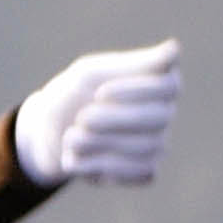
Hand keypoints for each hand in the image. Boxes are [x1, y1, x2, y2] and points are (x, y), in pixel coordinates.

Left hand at [14, 39, 178, 187]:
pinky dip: (100, 167)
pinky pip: (139, 173)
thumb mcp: (90, 73)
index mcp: (159, 83)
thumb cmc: (74, 96)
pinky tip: (75, 159)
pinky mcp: (144, 170)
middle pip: (158, 118)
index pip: (168, 86)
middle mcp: (164, 112)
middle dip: (112, 120)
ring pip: (146, 147)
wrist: (48, 134)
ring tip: (71, 137)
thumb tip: (174, 50)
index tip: (100, 92)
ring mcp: (157, 142)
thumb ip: (129, 65)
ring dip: (99, 143)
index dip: (135, 91)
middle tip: (82, 117)